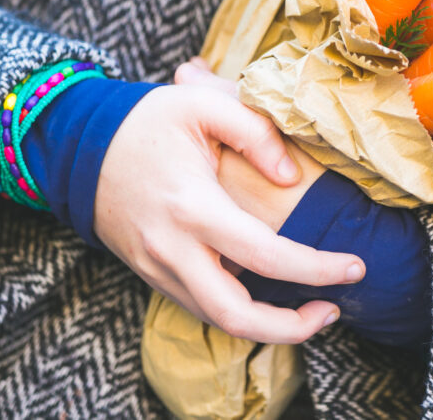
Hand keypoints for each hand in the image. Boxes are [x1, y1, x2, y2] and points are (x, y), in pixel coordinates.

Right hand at [93, 64, 363, 344]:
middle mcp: (173, 250)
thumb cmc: (145, 121)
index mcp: (193, 207)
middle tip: (333, 309)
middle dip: (292, 328)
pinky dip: (240, 312)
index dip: (318, 268)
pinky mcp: (152, 274)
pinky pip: (201, 307)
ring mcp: (158, 269)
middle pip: (237, 317)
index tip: (356, 267)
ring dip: (268, 326)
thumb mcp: (202, 104)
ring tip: (312, 306)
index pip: (267, 255)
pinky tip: (269, 293)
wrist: (77, 145)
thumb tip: (291, 178)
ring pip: (218, 320)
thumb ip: (256, 132)